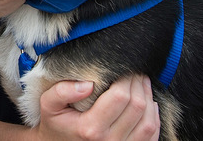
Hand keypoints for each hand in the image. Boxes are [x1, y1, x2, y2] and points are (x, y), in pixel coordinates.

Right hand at [35, 77, 160, 139]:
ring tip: (142, 84)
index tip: (124, 68)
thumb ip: (62, 91)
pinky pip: (151, 135)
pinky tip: (149, 104)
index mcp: (90, 128)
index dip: (126, 78)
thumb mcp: (49, 105)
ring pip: (148, 121)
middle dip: (138, 84)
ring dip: (149, 98)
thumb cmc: (56, 124)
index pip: (119, 97)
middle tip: (134, 72)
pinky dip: (153, 117)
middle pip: (136, 107)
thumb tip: (88, 84)